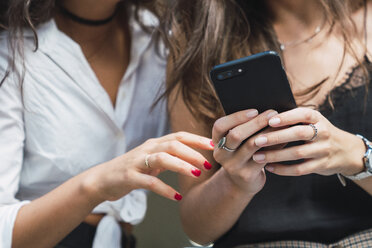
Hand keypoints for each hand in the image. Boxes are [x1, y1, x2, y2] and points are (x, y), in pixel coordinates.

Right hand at [85, 132, 213, 201]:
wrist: (102, 179)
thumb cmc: (131, 169)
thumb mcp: (151, 159)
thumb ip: (168, 156)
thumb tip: (191, 156)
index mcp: (154, 144)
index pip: (179, 136)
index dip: (196, 139)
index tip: (213, 145)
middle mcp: (147, 149)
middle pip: (173, 144)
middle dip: (193, 153)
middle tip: (207, 164)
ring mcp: (137, 162)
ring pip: (163, 158)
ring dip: (181, 166)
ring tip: (196, 174)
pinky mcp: (129, 177)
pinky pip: (150, 182)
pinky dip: (165, 189)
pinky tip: (176, 196)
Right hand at [212, 109, 278, 193]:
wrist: (241, 182)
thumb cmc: (242, 153)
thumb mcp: (237, 142)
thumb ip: (245, 127)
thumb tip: (268, 112)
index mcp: (216, 141)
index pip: (220, 126)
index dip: (236, 117)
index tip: (254, 111)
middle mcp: (221, 154)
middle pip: (236, 135)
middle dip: (256, 123)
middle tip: (272, 113)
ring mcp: (232, 166)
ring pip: (251, 145)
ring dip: (267, 132)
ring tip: (281, 124)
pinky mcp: (246, 175)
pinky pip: (263, 157)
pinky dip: (275, 146)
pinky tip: (284, 139)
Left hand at [251, 107, 365, 176]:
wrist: (345, 151)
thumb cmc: (318, 132)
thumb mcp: (312, 121)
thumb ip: (293, 119)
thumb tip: (263, 117)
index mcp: (317, 118)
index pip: (303, 115)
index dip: (287, 117)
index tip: (269, 121)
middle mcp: (323, 133)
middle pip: (299, 134)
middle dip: (276, 137)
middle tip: (257, 141)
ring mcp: (323, 150)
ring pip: (297, 153)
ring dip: (275, 155)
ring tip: (257, 157)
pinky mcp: (321, 165)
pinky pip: (300, 169)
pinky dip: (283, 169)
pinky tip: (269, 168)